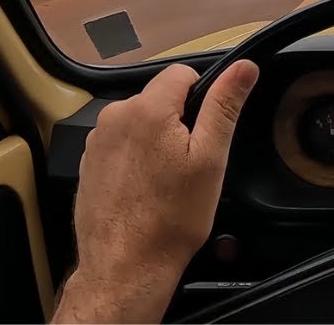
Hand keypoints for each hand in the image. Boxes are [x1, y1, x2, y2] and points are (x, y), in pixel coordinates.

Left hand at [52, 60, 259, 323]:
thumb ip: (224, 104)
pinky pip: (123, 144)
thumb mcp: (210, 158)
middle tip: (189, 164)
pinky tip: (146, 189)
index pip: (182, 73)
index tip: (204, 133)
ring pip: (141, 122)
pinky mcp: (90, 162)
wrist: (126, 266)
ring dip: (156, 141)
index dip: (202, 99)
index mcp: (147, 108)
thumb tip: (243, 67)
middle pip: (160, 98)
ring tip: (166, 181)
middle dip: (178, 122)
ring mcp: (98, 140)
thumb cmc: (171, 218)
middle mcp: (115, 116)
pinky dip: (137, 159)